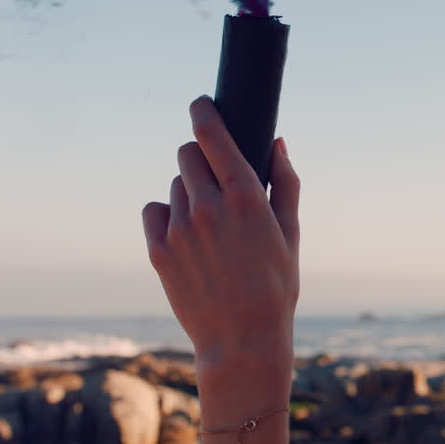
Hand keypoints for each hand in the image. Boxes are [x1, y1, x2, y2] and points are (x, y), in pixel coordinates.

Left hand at [141, 95, 300, 370]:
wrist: (242, 340)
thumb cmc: (276, 286)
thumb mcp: (291, 233)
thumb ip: (285, 183)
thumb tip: (278, 143)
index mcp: (245, 197)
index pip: (212, 134)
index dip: (204, 112)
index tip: (201, 104)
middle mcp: (208, 206)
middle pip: (187, 154)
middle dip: (200, 158)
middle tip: (214, 180)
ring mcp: (179, 228)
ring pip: (174, 186)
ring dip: (188, 193)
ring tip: (208, 226)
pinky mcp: (158, 250)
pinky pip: (153, 212)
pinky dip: (167, 217)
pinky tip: (186, 238)